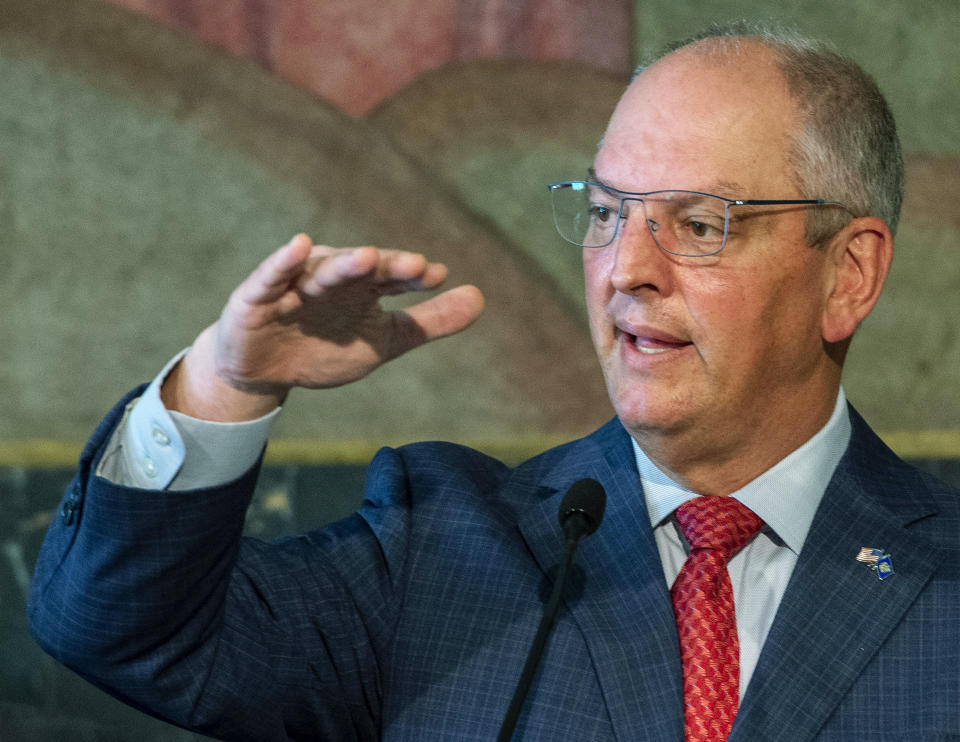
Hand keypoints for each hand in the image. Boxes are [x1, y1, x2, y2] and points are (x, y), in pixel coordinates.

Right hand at [161, 234, 484, 420]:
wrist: (266, 373)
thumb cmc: (326, 349)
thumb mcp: (383, 341)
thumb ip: (428, 323)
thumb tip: (480, 299)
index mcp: (363, 289)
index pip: (392, 278)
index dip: (413, 277)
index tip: (438, 276)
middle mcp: (332, 280)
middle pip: (362, 270)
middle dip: (386, 266)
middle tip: (415, 266)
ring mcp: (295, 285)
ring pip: (323, 272)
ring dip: (344, 264)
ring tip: (367, 257)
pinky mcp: (257, 297)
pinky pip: (271, 277)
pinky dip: (284, 262)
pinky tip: (299, 245)